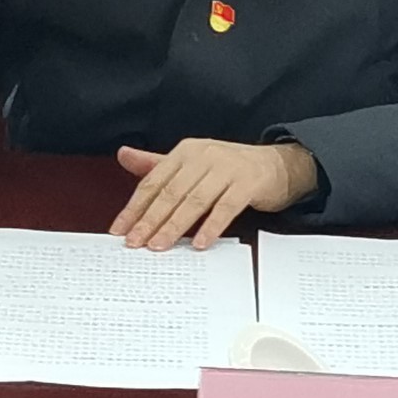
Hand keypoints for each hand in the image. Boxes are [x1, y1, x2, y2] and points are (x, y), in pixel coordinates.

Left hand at [109, 139, 319, 250]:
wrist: (277, 165)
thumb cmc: (229, 168)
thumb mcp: (192, 163)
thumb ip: (157, 164)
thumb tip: (123, 155)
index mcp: (186, 152)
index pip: (154, 181)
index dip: (135, 206)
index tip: (119, 229)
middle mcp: (204, 156)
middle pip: (171, 192)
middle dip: (150, 220)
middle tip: (134, 243)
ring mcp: (227, 169)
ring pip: (195, 201)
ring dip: (174, 226)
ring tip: (159, 246)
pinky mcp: (248, 183)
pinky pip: (226, 208)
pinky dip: (211, 227)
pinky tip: (200, 244)